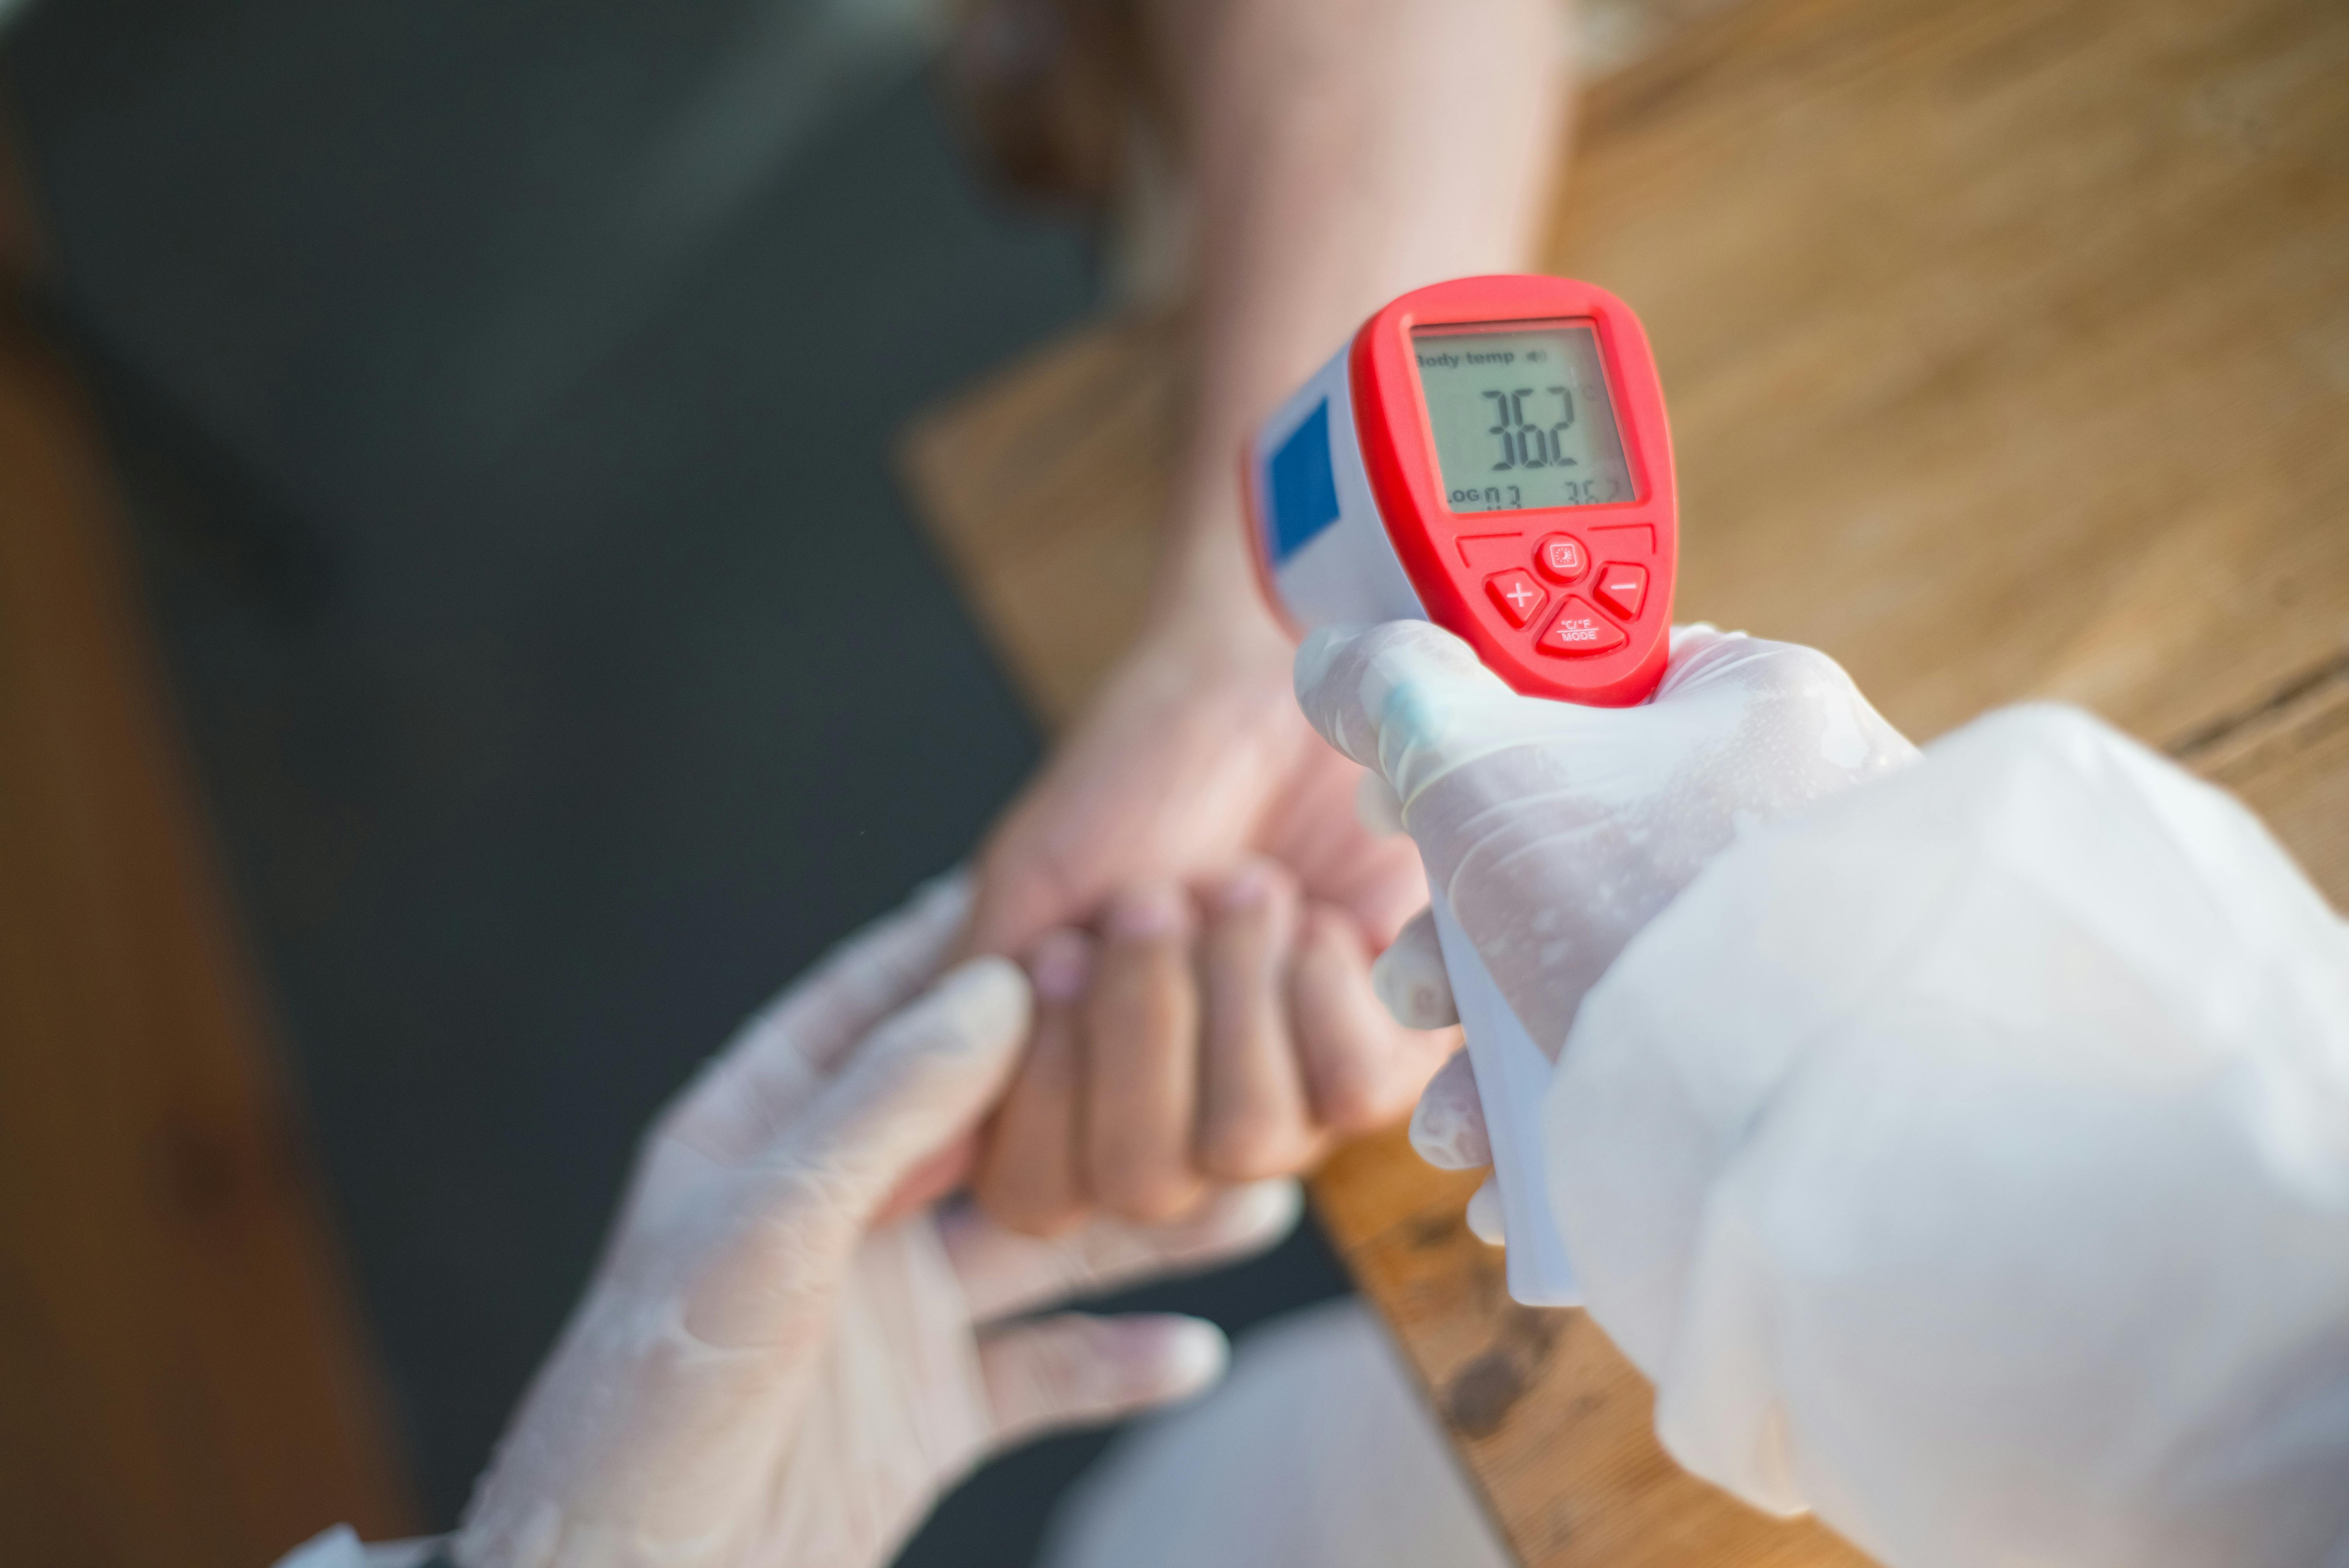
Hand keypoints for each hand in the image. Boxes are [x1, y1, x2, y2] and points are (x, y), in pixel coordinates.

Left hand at [454, 878, 1298, 1567]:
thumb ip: (886, 1105)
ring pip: (1041, 1242)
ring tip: (1253, 1193)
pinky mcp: (925, 1413)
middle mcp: (835, 1210)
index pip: (879, 1007)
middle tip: (1208, 1028)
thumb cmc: (656, 1400)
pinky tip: (1193, 1350)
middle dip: (1095, 1081)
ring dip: (1142, 1224)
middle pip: (989, 1122)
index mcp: (764, 1136)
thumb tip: (995, 983)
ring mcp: (887, 1313)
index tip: (1080, 891)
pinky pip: (1043, 1373)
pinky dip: (1119, 1365)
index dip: (972, 947)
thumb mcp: (768, 1224)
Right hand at [962, 589, 1447, 1232]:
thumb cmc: (1141, 776)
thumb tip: (894, 1181)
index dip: (1046, 1088)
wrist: (1271, 682)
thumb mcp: (1031, 891)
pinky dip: (1316, 990)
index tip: (1060, 951)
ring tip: (1239, 888)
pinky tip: (1309, 918)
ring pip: (1249, 1146)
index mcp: (1073, 1093)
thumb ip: (964, 1029)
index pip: (1037, 1195)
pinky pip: (1352, 1096)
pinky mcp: (1388, 1057)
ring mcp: (1286, 1099)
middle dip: (1142, 1023)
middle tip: (1154, 900)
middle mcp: (1177, 1123)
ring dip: (1233, 992)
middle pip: (1143, 1181)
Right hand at [1293, 621, 1916, 1235]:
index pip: (1586, 682)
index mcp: (1752, 703)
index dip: (1466, 735)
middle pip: (1573, 845)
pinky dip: (1571, 1108)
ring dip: (1488, 1050)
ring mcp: (1803, 948)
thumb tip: (1342, 662)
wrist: (1796, 1133)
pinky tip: (1509, 1179)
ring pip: (1602, 969)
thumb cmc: (1638, 914)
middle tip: (1417, 985)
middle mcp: (1797, 812)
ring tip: (1454, 1121)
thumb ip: (1398, 694)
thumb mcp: (1481, 767)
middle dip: (1457, 938)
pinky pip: (1661, 1058)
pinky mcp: (1795, 1062)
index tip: (1397, 805)